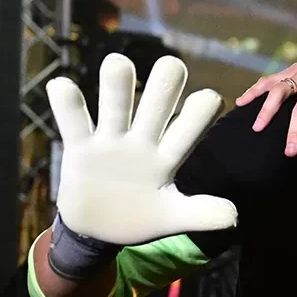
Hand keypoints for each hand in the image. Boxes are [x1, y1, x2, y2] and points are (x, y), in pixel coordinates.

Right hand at [46, 54, 237, 244]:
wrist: (99, 232)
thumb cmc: (141, 217)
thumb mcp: (172, 218)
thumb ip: (202, 214)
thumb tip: (234, 217)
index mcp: (169, 155)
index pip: (191, 125)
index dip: (201, 110)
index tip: (209, 99)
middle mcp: (142, 139)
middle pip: (158, 101)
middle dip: (166, 82)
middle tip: (172, 66)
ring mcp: (110, 140)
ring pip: (115, 101)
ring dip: (117, 82)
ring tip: (118, 65)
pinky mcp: (79, 147)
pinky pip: (72, 119)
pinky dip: (65, 101)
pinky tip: (62, 86)